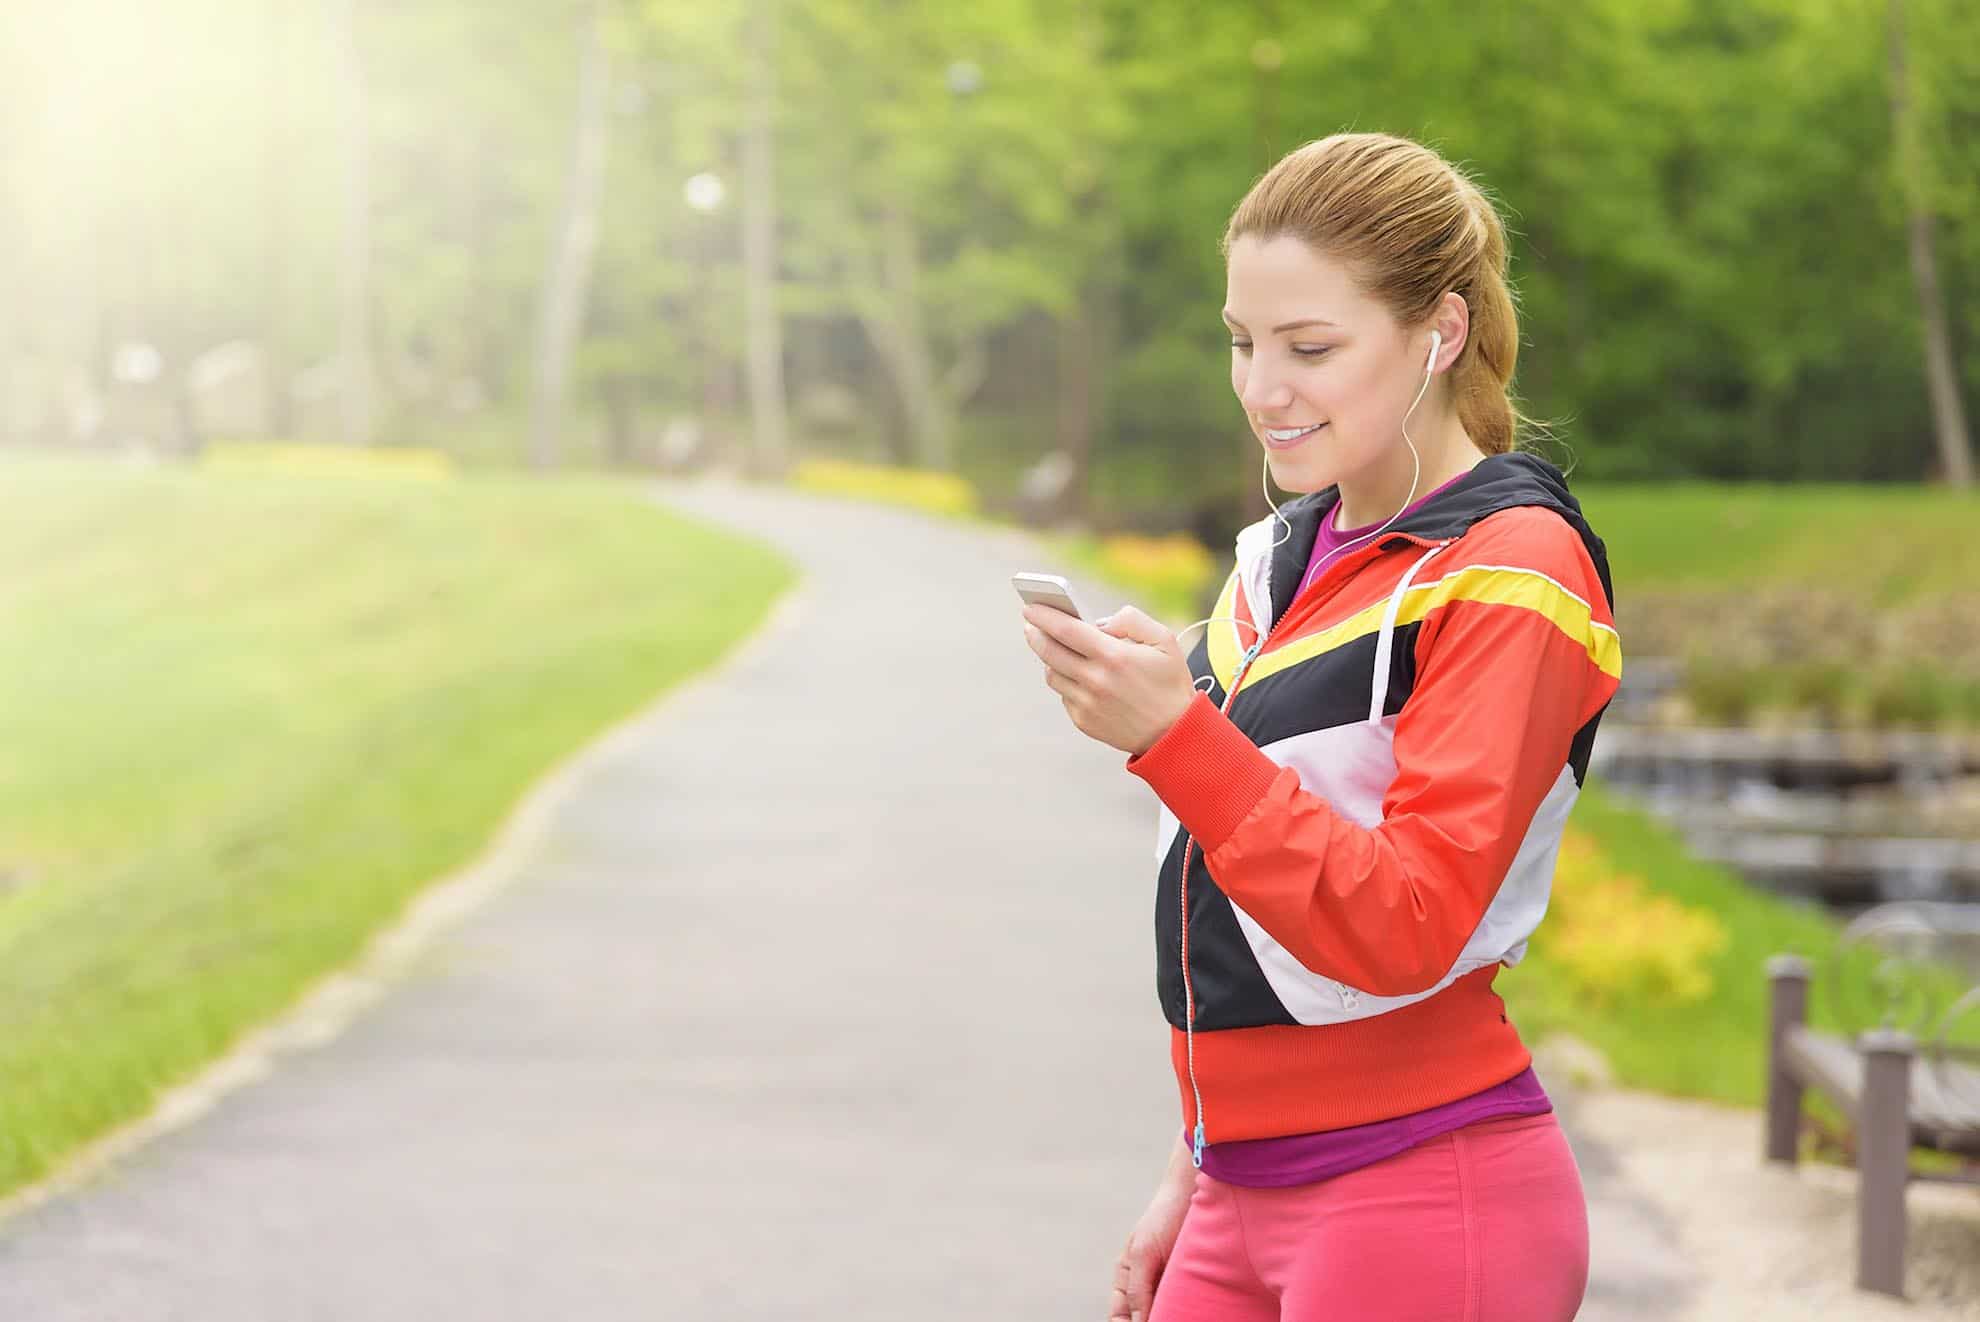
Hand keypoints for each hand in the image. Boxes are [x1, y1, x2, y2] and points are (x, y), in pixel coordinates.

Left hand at [1021, 603, 1195, 755]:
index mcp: (1114, 656)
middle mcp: (1095, 681)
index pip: (1066, 630)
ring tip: (1053, 647)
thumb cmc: (1170, 683)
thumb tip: (1099, 622)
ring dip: (1049, 658)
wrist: (1173, 733)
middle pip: (1049, 652)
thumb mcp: (1164, 640)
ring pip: (1052, 674)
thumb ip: (1132, 620)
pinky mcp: (1083, 721)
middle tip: (1030, 624)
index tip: (1030, 607)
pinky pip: (1064, 695)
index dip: (1044, 615)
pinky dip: (1066, 681)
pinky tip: (1076, 674)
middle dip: (1035, 634)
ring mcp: (1086, 703)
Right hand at [1107, 1185, 1190, 1321]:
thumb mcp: (1144, 1253)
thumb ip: (1137, 1289)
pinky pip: (1186, 1306)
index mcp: (1126, 1279)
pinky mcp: (1190, 1285)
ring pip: (1166, 1314)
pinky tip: (1195, 1313)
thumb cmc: (1162, 1219)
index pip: (1119, 1316)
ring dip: (1171, 1317)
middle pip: (1141, 1318)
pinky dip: (1188, 1313)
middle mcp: (1146, 1286)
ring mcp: (1168, 1286)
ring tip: (1178, 1316)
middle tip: (1164, 1321)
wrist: (1193, 1195)